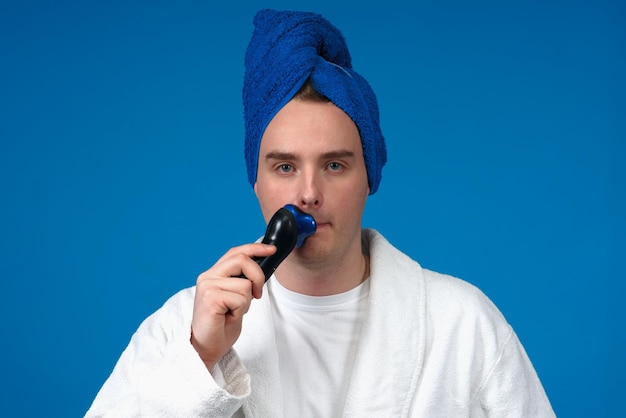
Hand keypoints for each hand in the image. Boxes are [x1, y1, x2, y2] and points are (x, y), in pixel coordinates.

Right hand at [190, 243, 275, 369]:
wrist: (207, 347)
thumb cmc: (221, 325)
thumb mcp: (237, 297)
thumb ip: (243, 281)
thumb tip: (261, 268)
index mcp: (214, 274)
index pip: (236, 252)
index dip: (255, 249)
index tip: (272, 250)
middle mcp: (208, 277)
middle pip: (242, 260)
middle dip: (258, 277)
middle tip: (257, 295)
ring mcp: (207, 286)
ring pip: (245, 284)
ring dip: (246, 302)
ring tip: (233, 312)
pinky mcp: (210, 298)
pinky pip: (240, 298)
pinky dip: (240, 310)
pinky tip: (228, 317)